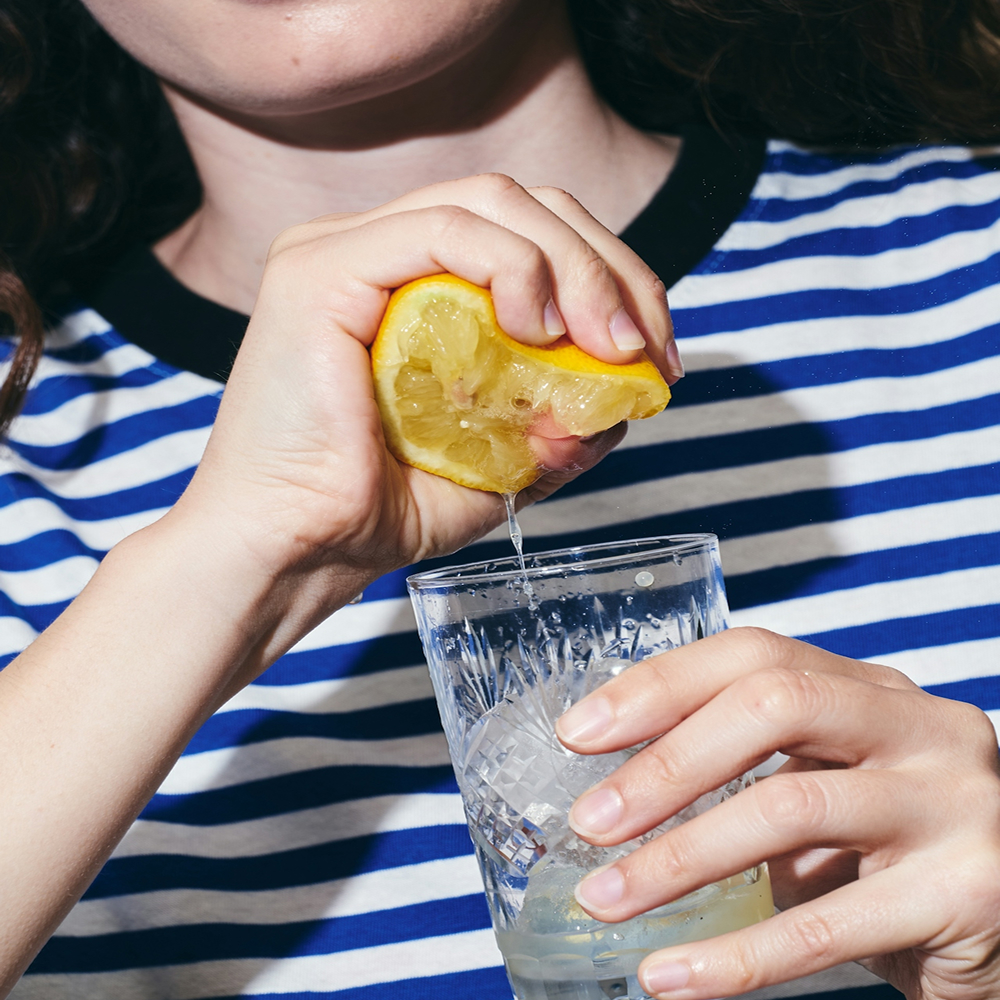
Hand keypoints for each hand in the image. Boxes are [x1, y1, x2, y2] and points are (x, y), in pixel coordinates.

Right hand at [170, 174, 676, 637]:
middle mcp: (373, 252)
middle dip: (608, 268)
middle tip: (645, 348)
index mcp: (408, 284)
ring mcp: (342, 250)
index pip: (528, 237)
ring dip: (575, 266)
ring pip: (492, 202)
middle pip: (522, 206)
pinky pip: (444, 230)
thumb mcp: (494, 468)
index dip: (608, 278)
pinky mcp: (320, 268)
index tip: (653, 356)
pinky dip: (515, 268)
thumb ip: (554, 428)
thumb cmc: (372, 514)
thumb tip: (622, 400)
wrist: (291, 556)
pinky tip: (540, 330)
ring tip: (607, 344)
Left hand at [555, 627, 999, 999]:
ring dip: (678, 859)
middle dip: (664, 765)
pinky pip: (826, 926)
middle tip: (586, 822)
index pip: (753, 654)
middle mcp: (918, 726)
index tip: (579, 733)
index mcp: (871, 689)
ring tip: (606, 899)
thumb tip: (616, 791)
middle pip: (772, 707)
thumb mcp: (827, 786)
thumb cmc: (891, 849)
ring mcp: (950, 803)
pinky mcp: (965, 893)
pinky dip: (735, 955)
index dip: (659, 686)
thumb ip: (751, 770)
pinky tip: (670, 976)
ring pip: (789, 808)